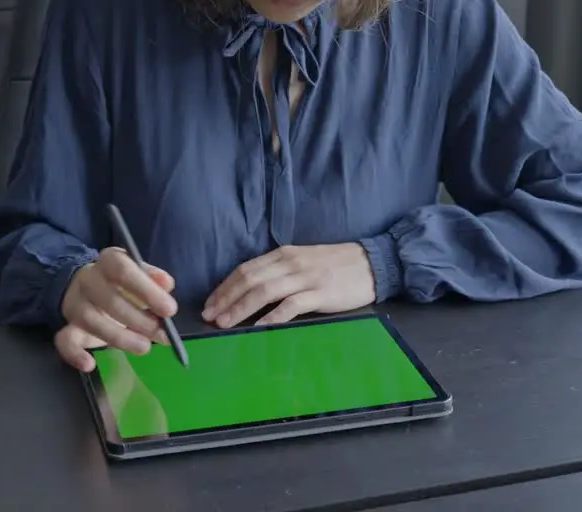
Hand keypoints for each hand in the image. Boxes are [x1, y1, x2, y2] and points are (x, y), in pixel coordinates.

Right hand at [57, 247, 176, 371]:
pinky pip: (64, 341)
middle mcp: (88, 279)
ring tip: (144, 347)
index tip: (170, 310)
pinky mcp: (69, 326)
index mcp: (109, 261)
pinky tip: (89, 365)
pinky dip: (74, 355)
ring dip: (120, 338)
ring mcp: (76, 303)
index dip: (148, 291)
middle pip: (110, 300)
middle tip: (161, 334)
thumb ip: (154, 278)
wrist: (89, 286)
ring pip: (91, 321)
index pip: (124, 271)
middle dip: (139, 320)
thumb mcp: (141, 274)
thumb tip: (166, 284)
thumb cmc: (124, 283)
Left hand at [202, 243, 374, 327]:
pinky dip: (272, 317)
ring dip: (241, 308)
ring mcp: (305, 278)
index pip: (245, 269)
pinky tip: (259, 327)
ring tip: (225, 323)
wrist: (371, 263)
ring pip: (264, 291)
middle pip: (249, 280)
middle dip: (226, 299)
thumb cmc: (335, 265)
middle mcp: (290, 263)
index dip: (225, 287)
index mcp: (283, 254)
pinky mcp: (320, 293)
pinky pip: (291, 305)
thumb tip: (250, 290)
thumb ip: (279, 272)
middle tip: (210, 316)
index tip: (210, 304)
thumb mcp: (303, 261)